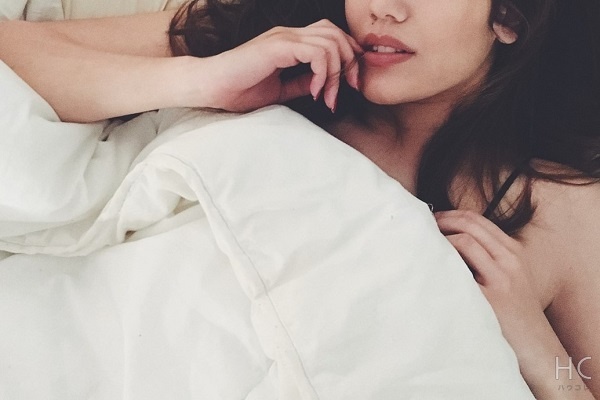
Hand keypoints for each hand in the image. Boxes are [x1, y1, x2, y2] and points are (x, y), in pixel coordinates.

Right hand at [195, 19, 361, 112]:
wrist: (210, 87)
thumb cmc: (238, 90)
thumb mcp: (279, 90)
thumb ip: (301, 83)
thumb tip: (323, 85)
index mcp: (290, 42)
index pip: (331, 36)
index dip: (347, 57)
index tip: (348, 86)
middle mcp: (289, 35)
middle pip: (337, 34)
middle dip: (351, 62)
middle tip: (350, 89)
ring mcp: (284, 38)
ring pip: (331, 43)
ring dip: (337, 74)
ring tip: (328, 98)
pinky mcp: (278, 46)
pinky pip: (316, 53)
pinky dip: (323, 74)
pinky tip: (315, 93)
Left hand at [434, 210, 592, 397]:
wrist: (536, 348)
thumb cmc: (515, 315)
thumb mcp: (509, 278)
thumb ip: (487, 259)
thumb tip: (450, 242)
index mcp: (513, 252)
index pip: (478, 220)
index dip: (451, 215)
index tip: (433, 219)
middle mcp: (509, 259)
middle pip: (470, 223)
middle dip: (442, 219)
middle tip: (422, 225)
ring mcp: (501, 277)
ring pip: (465, 240)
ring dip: (440, 236)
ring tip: (423, 242)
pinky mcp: (491, 296)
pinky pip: (461, 267)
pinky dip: (443, 258)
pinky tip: (430, 263)